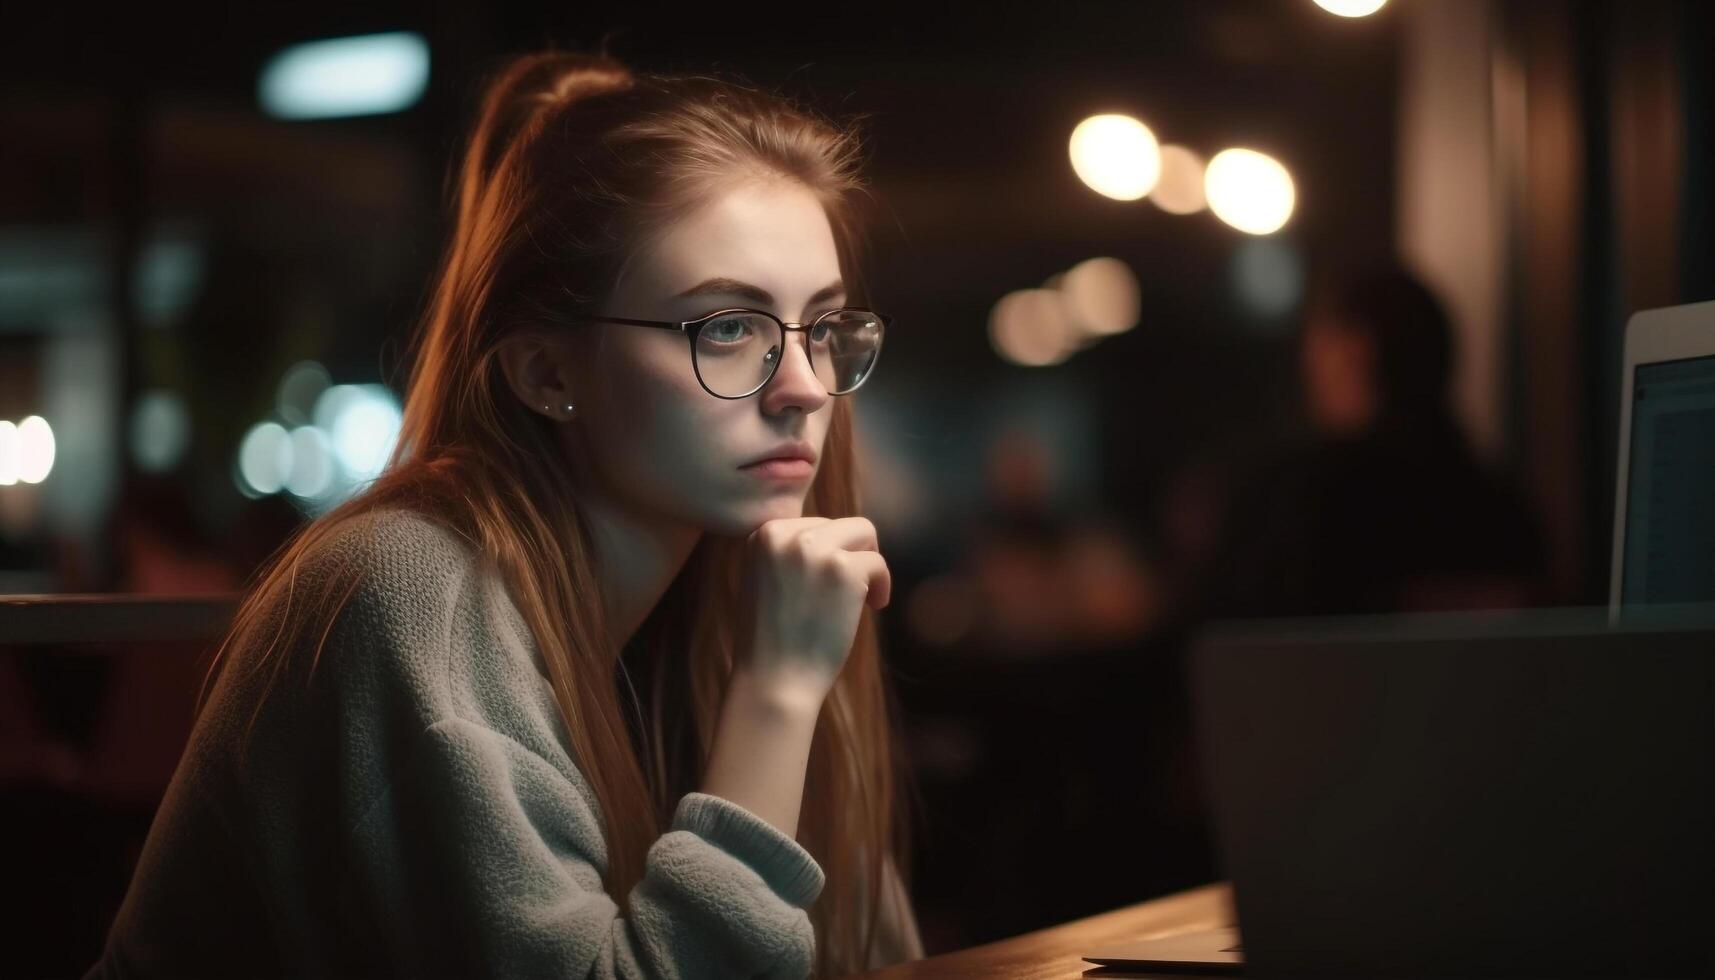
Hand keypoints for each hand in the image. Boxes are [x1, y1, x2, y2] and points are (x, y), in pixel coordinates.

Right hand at [738, 516, 890, 707]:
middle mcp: (785, 534)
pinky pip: (878, 563)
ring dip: (869, 564)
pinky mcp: (843, 568)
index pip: (814, 523)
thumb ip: (790, 551)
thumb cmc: (773, 638)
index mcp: (762, 533)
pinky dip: (881, 585)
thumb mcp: (765, 579)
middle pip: (841, 524)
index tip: (830, 583)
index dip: (830, 553)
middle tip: (850, 592)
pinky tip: (873, 607)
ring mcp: (814, 548)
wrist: (773, 680)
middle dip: (852, 555)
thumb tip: (833, 532)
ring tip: (865, 596)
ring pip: (863, 533)